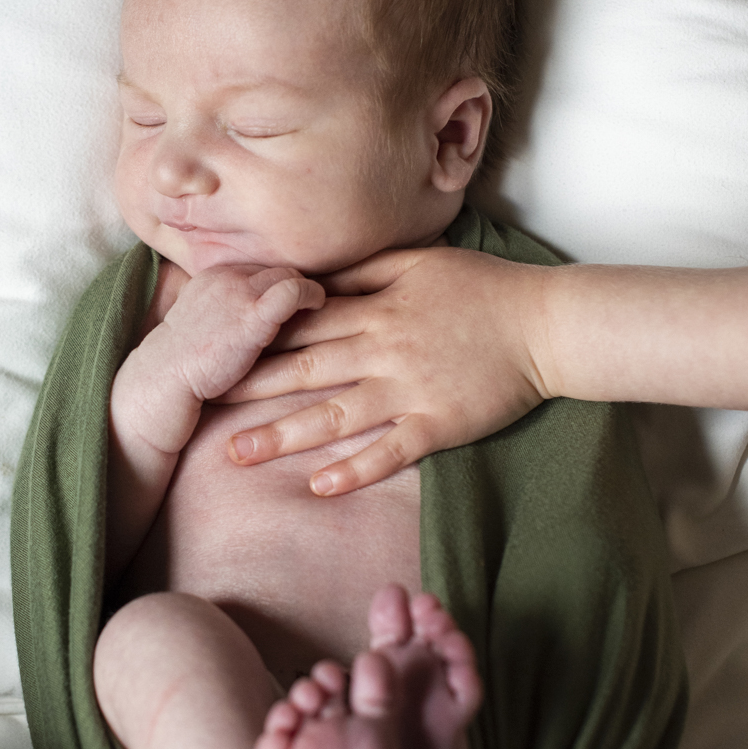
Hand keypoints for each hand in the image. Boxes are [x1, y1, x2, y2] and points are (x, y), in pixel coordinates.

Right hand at [122, 263, 324, 454]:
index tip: (295, 297)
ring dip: (307, 287)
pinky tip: (318, 306)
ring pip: (289, 272)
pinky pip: (294, 289)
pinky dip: (312, 294)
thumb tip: (259, 310)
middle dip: (295, 282)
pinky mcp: (253, 314)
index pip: (260, 265)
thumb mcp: (202, 319)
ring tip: (319, 304)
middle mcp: (226, 274)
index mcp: (213, 273)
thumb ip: (228, 305)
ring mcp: (239, 292)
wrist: (165, 378)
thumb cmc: (187, 360)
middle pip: (277, 266)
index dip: (279, 281)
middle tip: (312, 301)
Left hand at [218, 248, 549, 494]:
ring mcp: (409, 390)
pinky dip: (354, 469)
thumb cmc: (485, 288)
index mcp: (377, 309)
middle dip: (250, 387)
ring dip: (283, 435)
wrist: (546, 324)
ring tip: (238, 453)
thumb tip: (315, 274)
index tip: (216, 349)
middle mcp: (384, 349)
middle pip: (304, 370)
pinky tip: (318, 486)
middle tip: (201, 403)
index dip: (257, 337)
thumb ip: (366, 269)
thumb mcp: (421, 262)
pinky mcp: (438, 424)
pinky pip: (389, 451)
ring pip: (334, 415)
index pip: (304, 324)